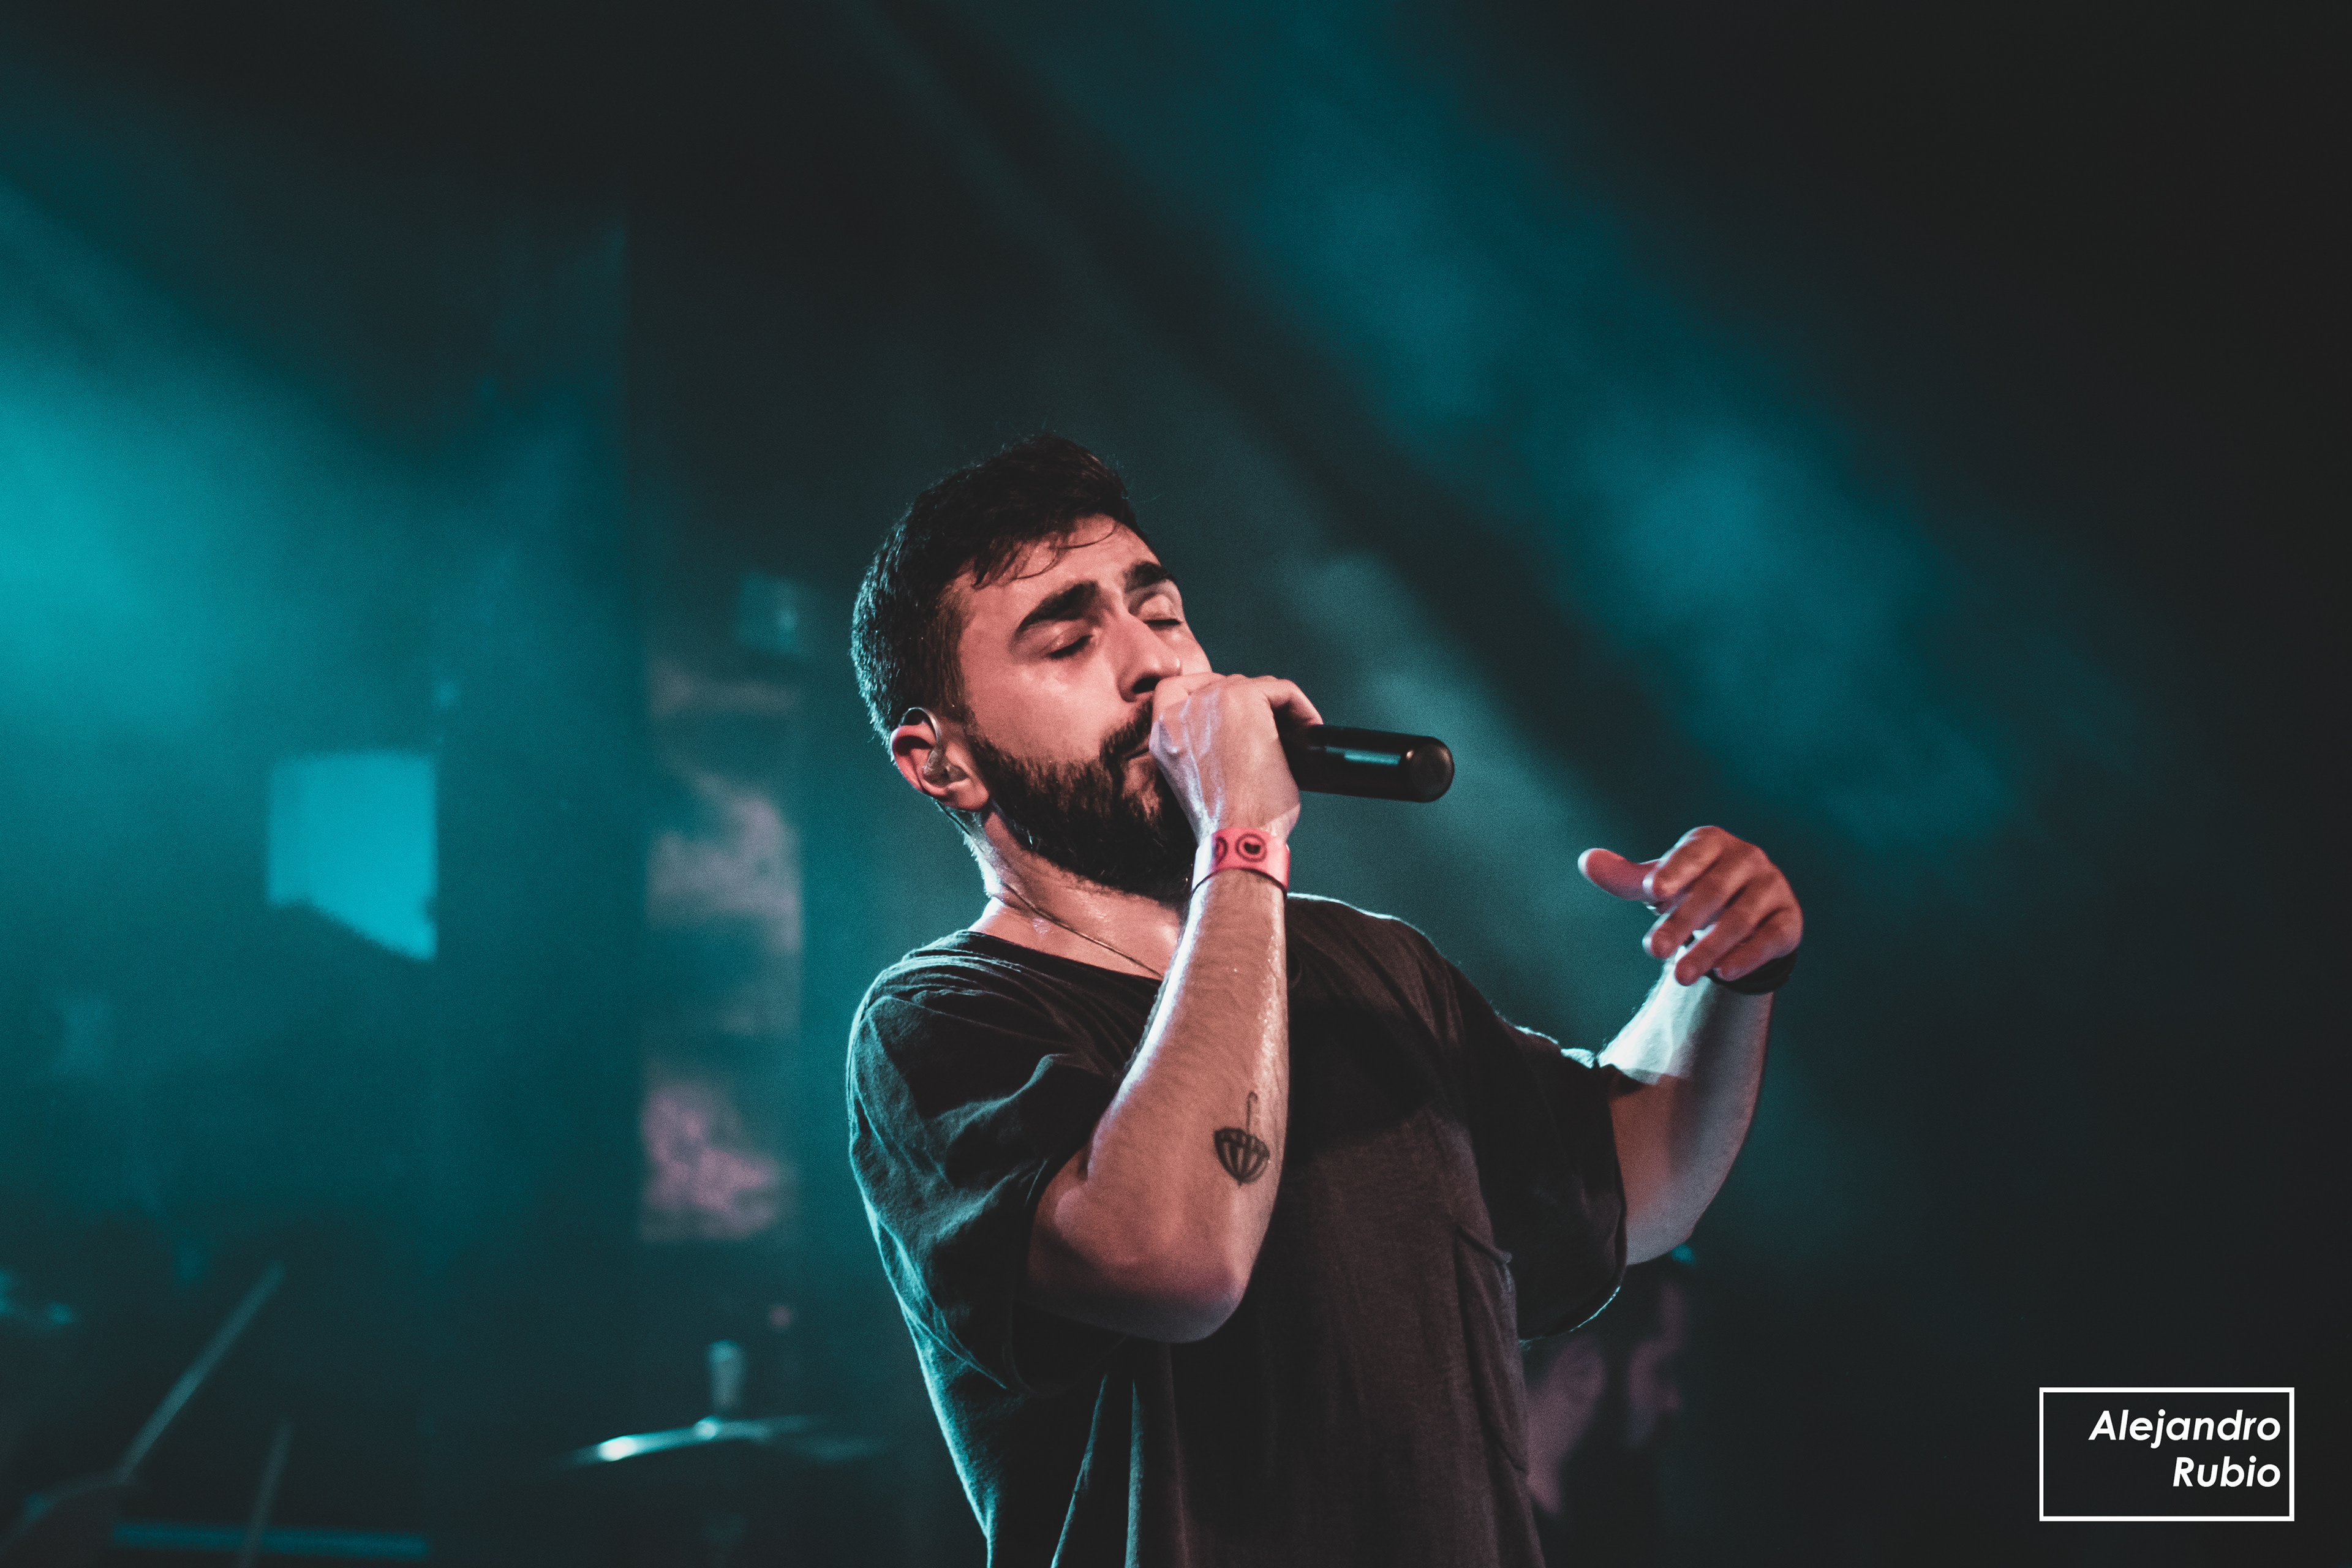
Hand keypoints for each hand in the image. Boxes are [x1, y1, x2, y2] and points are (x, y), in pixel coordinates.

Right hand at [1147, 673, 1322, 841]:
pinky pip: (1282, 690)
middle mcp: (1178, 711)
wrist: (1235, 833)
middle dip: (1255, 707)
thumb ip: (1205, 746)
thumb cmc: (1227, 821)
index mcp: (1163, 733)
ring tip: (1297, 738)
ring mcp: (1208, 699)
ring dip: (1278, 711)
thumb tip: (1243, 729)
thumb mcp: (1199, 781)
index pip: (1176, 688)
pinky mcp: (1242, 697)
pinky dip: (1302, 709)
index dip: (1212, 693)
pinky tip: (1310, 731)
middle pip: (1225, 687)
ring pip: (1255, 688)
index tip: (1239, 711)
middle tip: (1280, 734)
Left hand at [1579, 827, 1801, 986]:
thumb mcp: (1660, 884)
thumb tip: (1586, 860)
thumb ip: (1626, 877)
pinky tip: (1724, 973)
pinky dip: (1747, 956)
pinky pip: (1769, 938)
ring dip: (1708, 949)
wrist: (1746, 911)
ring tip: (1679, 977)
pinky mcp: (1789, 920)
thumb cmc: (1693, 889)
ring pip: (1739, 920)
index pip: (1693, 854)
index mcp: (1712, 842)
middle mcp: (1747, 859)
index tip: (1651, 892)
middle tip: (1651, 951)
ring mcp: (1772, 888)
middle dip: (1680, 923)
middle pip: (1712, 893)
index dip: (1674, 871)